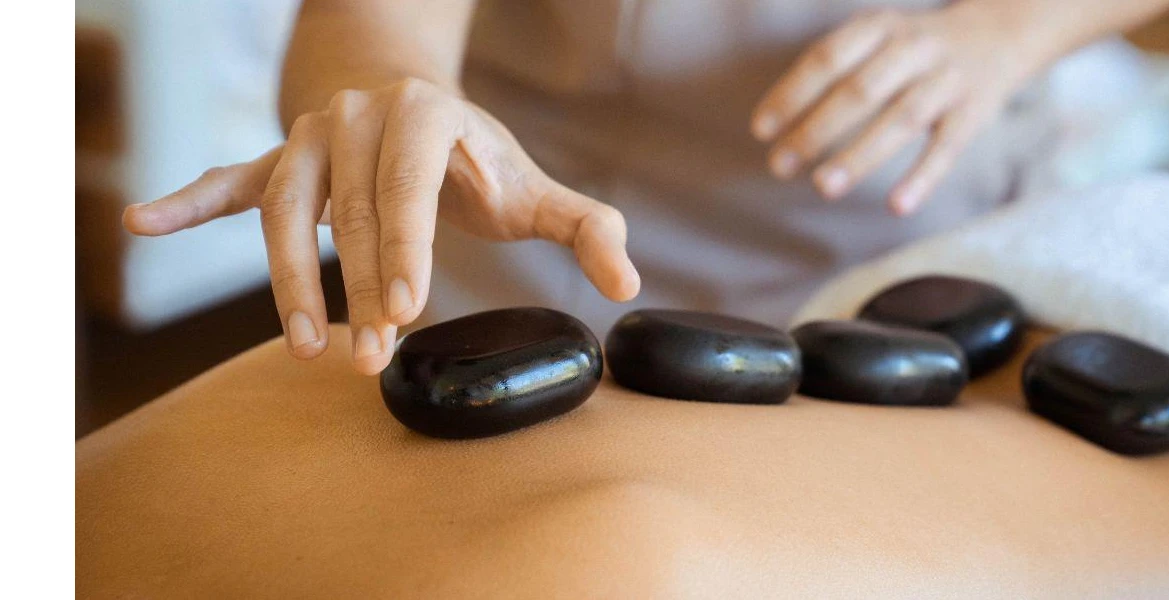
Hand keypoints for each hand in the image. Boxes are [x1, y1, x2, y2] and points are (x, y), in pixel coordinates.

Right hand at [123, 78, 640, 374]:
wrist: (407, 98)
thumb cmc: (472, 156)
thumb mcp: (530, 184)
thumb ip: (582, 227)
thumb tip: (627, 283)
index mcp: (426, 115)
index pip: (409, 188)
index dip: (405, 250)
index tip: (406, 311)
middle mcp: (360, 117)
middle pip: (350, 213)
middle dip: (359, 291)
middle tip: (367, 359)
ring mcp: (309, 138)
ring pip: (287, 212)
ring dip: (289, 282)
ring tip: (303, 346)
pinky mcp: (274, 160)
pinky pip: (227, 181)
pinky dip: (187, 203)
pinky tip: (141, 223)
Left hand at [752, 6, 1040, 214]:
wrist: (998, 35)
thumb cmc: (913, 49)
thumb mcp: (876, 37)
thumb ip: (834, 69)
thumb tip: (778, 124)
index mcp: (880, 26)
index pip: (827, 58)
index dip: (792, 94)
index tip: (762, 130)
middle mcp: (914, 48)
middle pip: (860, 91)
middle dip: (815, 131)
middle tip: (780, 166)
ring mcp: (946, 80)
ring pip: (900, 119)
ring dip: (859, 155)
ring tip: (823, 187)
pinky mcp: (974, 113)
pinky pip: (946, 147)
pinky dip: (922, 177)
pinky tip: (896, 205)